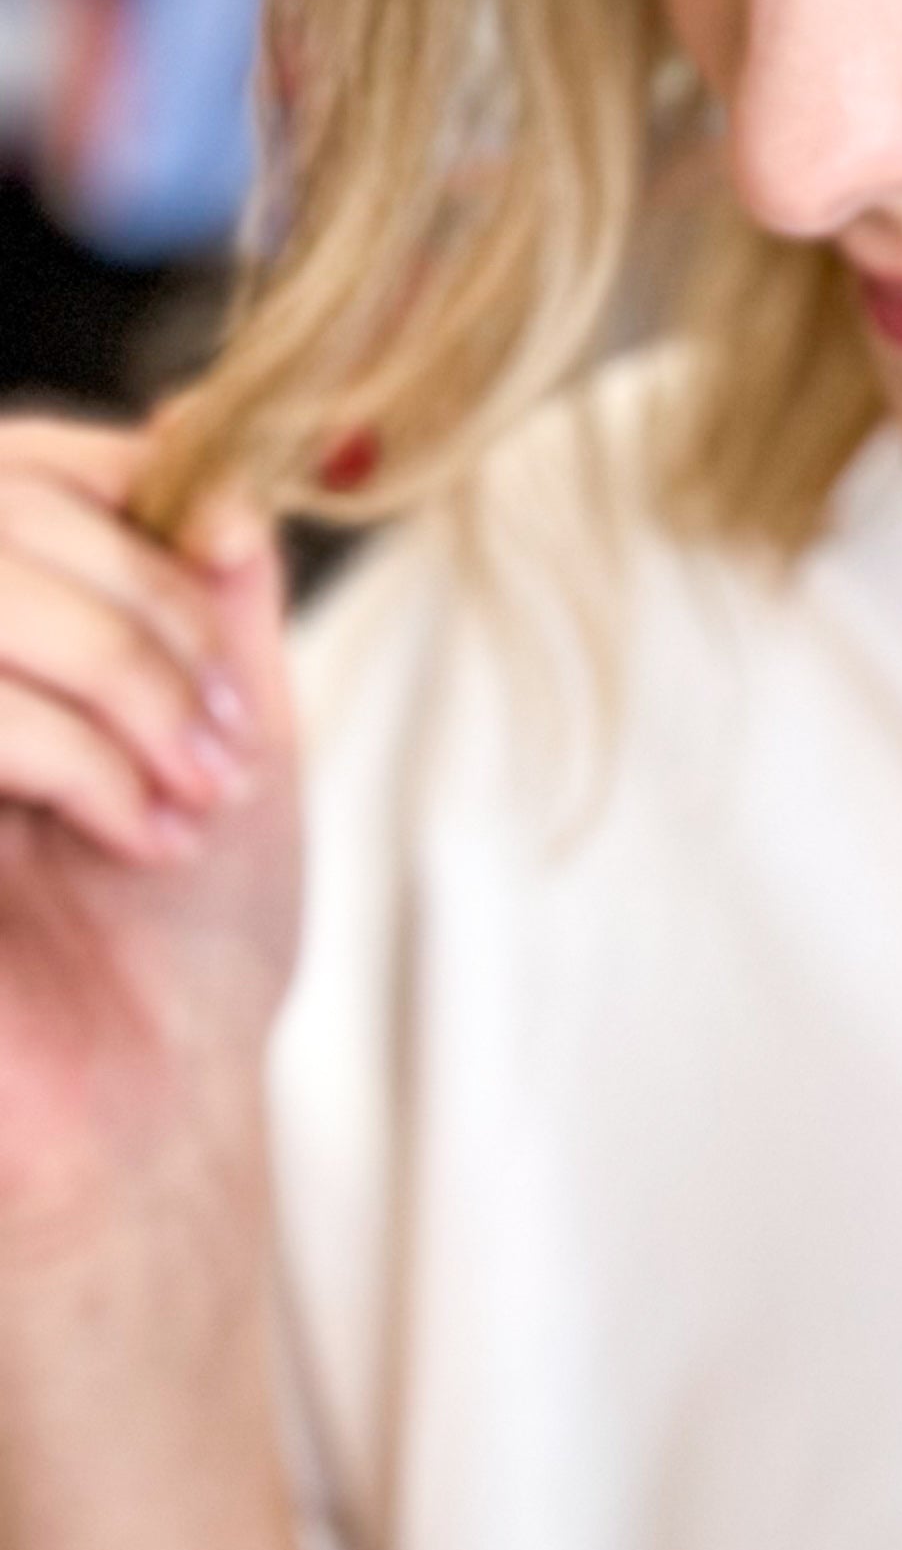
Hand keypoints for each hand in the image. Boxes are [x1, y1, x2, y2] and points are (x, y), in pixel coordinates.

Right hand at [0, 416, 302, 1242]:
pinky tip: (136, 830)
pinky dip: (71, 750)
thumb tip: (210, 434)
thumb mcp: (230, 714)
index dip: (128, 484)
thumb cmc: (182, 935)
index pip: (19, 459)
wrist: (146, 1115)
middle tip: (226, 726)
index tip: (232, 561)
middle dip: (144, 606)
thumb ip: (207, 578)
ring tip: (193, 788)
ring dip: (119, 675)